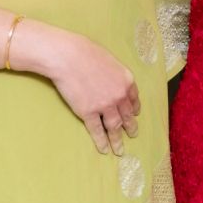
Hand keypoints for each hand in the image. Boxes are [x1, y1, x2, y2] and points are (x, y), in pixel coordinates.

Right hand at [31, 25, 140, 154]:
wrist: (68, 56)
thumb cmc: (85, 52)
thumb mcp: (109, 59)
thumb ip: (114, 73)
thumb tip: (111, 79)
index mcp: (126, 81)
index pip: (134, 99)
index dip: (134, 109)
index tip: (135, 115)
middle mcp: (119, 95)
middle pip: (127, 115)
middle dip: (131, 127)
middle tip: (133, 135)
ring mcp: (104, 105)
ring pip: (114, 127)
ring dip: (117, 140)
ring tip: (120, 150)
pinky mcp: (88, 112)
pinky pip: (97, 131)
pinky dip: (101, 141)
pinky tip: (104, 149)